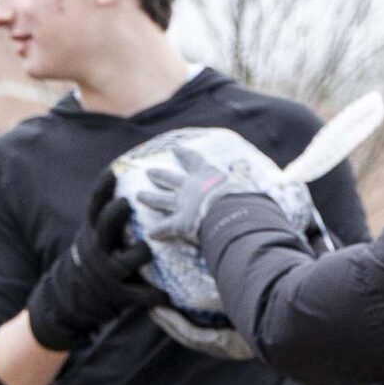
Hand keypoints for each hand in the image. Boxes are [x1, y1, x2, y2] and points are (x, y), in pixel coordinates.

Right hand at [25, 174, 168, 350]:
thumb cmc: (101, 254)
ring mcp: (107, 271)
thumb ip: (114, 216)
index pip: (96, 206)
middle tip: (126, 202)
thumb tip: (139, 180)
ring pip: (125, 261)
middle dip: (114, 215)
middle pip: (105, 228)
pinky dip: (153, 295)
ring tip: (149, 248)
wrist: (78, 295)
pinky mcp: (118, 294)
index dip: (103, 189)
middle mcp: (98, 248)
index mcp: (95, 231)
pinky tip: (167, 295)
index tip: (112, 172)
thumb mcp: (99, 233)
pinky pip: (138, 295)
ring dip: (139, 254)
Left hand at [135, 143, 277, 244]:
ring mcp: (182, 205)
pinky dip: (157, 231)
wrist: (231, 215)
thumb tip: (245, 167)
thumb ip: (242, 176)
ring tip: (138, 196)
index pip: (194, 161)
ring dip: (149, 198)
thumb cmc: (242, 199)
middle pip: (170, 179)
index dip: (186, 155)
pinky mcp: (178, 223)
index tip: (176, 149)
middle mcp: (190, 188)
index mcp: (206, 176)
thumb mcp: (243, 183)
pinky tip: (150, 234)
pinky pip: (164, 228)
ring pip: (161, 200)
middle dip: (160, 176)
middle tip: (149, 172)